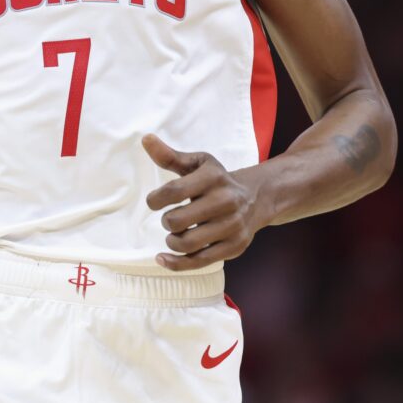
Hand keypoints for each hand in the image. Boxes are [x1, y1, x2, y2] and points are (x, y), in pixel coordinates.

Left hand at [143, 134, 259, 270]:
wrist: (257, 197)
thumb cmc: (218, 180)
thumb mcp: (198, 164)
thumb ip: (170, 156)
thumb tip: (146, 139)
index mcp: (213, 178)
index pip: (173, 191)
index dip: (155, 199)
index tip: (154, 202)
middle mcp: (225, 201)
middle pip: (177, 220)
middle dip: (166, 221)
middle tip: (170, 219)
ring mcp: (231, 226)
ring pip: (187, 243)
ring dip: (172, 241)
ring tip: (174, 234)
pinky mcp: (234, 247)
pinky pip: (199, 261)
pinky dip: (176, 263)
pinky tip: (163, 258)